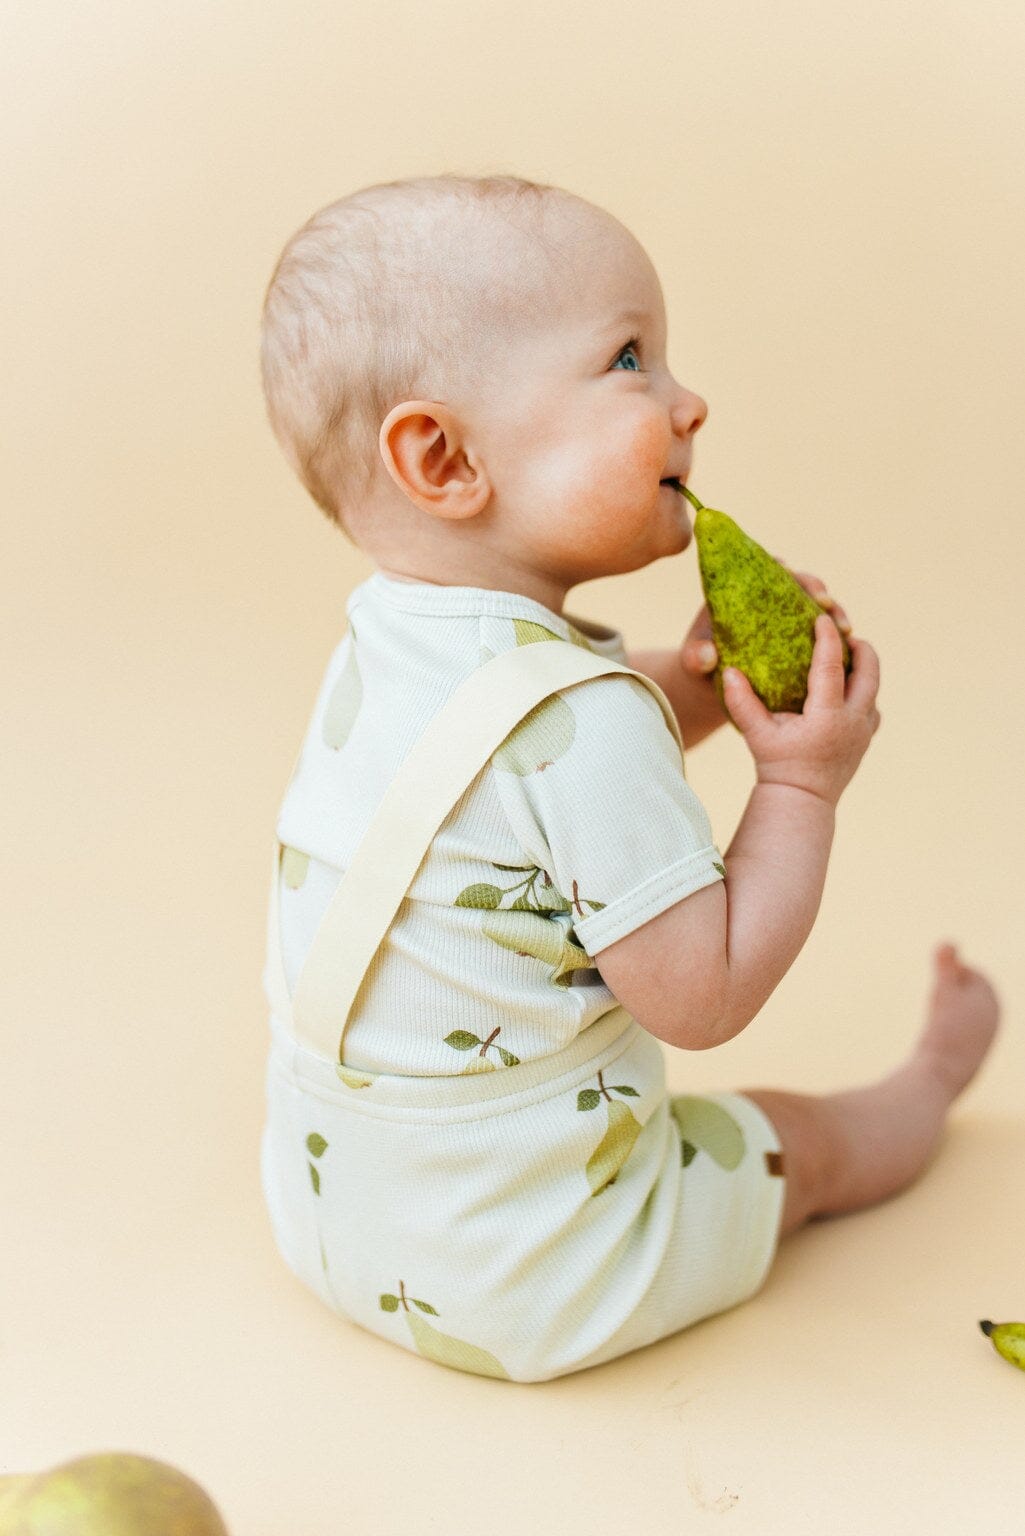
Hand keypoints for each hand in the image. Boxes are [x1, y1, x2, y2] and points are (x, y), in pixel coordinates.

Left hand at [680, 563, 853, 683]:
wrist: (713, 685)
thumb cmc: (699, 667)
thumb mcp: (693, 662)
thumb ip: (695, 657)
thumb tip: (707, 655)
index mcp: (743, 590)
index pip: (767, 568)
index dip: (784, 569)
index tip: (793, 576)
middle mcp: (770, 599)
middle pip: (800, 582)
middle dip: (818, 589)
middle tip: (826, 604)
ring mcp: (789, 617)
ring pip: (818, 606)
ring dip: (835, 613)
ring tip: (845, 630)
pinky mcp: (802, 637)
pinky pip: (825, 633)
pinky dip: (838, 638)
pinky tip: (851, 648)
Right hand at [722, 615, 880, 807]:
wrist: (801, 800)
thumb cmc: (776, 765)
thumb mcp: (756, 734)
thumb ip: (741, 702)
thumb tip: (727, 670)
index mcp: (827, 717)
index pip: (831, 667)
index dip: (827, 638)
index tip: (822, 617)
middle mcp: (852, 722)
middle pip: (870, 672)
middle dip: (860, 648)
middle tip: (845, 633)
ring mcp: (864, 732)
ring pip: (874, 689)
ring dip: (863, 670)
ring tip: (846, 657)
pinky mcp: (866, 740)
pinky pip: (872, 707)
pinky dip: (862, 692)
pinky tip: (846, 688)